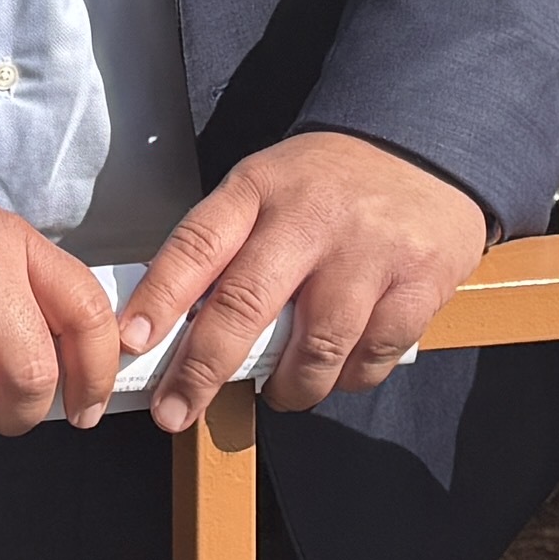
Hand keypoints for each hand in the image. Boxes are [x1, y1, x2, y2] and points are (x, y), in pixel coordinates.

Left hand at [116, 131, 490, 429]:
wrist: (426, 148)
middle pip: (246, 305)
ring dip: (287, 388)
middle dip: (202, 369)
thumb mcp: (267, 187)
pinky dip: (345, 380)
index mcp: (260, 189)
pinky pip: (370, 359)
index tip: (132, 341)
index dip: (160, 297)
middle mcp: (312, 218)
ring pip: (314, 349)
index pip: (198, 244)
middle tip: (174, 410)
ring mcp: (368, 254)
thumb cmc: (329, 183)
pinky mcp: (418, 285)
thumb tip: (177, 329)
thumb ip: (229, 247)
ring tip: (278, 393)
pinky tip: (336, 371)